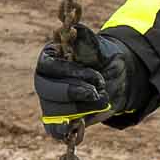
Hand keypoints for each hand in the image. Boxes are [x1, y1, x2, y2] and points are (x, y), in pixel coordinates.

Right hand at [34, 26, 153, 132]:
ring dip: (81, 108)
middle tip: (99, 89)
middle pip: (46, 91)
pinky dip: (66, 129)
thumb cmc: (102, 58)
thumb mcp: (97, 45)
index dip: (70, 73)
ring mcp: (50, 102)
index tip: (95, 75)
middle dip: (75, 92)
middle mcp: (44, 81)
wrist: (115, 78)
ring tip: (101, 99)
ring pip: (54, 111)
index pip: (47, 67)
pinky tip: (79, 124)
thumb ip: (84, 38)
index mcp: (48, 59)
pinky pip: (54, 130)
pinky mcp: (58, 121)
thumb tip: (74, 29)